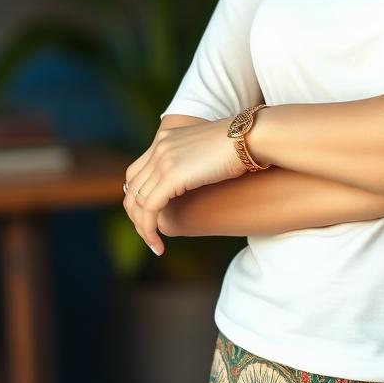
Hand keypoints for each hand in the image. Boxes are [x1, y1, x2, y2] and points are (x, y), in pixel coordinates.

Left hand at [124, 118, 246, 254]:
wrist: (251, 137)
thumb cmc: (242, 146)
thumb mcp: (209, 150)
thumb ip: (193, 160)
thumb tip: (194, 178)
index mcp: (166, 138)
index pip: (136, 173)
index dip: (138, 198)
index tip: (150, 217)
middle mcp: (160, 147)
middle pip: (132, 188)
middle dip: (136, 216)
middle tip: (149, 236)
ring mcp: (163, 159)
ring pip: (138, 202)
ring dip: (142, 227)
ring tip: (154, 245)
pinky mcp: (171, 175)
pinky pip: (150, 209)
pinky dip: (149, 230)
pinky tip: (159, 245)